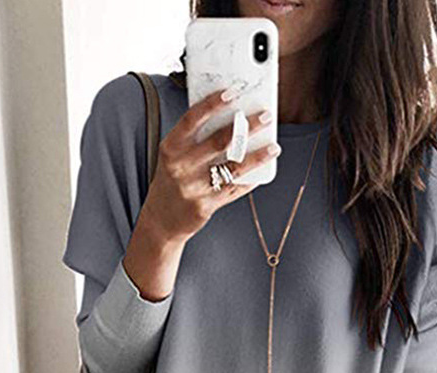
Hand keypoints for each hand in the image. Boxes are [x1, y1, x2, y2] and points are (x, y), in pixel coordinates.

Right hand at [138, 87, 279, 244]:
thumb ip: (196, 138)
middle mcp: (181, 167)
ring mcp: (193, 188)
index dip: (212, 104)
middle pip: (219, 141)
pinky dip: (250, 180)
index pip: (192, 119)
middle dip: (246, 126)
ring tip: (274, 146)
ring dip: (257, 156)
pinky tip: (263, 171)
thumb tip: (231, 116)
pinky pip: (234, 190)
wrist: (162, 218)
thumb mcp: (175, 155)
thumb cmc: (173, 178)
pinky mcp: (205, 206)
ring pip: (233, 168)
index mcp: (171, 147)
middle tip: (266, 115)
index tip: (233, 91)